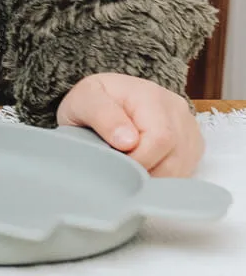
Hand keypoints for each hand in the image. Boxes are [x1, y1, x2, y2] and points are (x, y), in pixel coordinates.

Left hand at [56, 71, 202, 176]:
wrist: (102, 100)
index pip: (160, 139)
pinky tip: (143, 170)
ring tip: (129, 170)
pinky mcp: (192, 145)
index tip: (115, 166)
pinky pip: (184, 172)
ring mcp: (188, 128)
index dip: (139, 161)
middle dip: (144, 173)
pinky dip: (163, 179)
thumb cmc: (92, 101)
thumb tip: (128, 142)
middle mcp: (177, 109)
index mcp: (152, 96)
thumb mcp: (84, 100)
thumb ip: (102, 116)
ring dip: (153, 178)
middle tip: (119, 171)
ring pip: (180, 170)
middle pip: (174, 159)